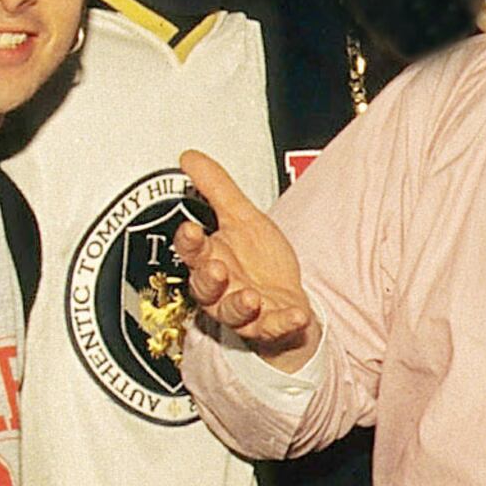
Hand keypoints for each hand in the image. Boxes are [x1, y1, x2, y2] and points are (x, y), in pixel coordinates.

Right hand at [172, 150, 317, 367]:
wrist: (285, 296)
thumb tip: (190, 156)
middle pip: (205, 287)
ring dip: (239, 305)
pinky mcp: (269, 327)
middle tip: (218, 268)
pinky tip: (296, 315)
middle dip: (210, 279)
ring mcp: (244, 312)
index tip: (190, 229)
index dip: (189, 242)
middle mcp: (221, 289)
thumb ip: (216, 187)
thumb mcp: (242, 217)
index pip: (192, 251)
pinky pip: (274, 328)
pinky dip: (284, 323)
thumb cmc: (259, 260)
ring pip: (233, 312)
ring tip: (251, 297)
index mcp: (211, 259)